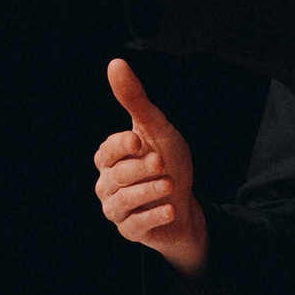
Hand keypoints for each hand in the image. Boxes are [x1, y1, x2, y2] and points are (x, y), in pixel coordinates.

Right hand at [92, 58, 207, 276]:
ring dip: (147, 192)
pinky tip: (169, 208)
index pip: (107, 151)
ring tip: (169, 185)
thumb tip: (115, 63)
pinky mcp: (130, 231)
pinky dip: (152, 217)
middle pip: (115, 176)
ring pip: (121, 202)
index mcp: (110, 158)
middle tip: (161, 163)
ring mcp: (117, 209)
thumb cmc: (169, 162)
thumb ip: (135, 101)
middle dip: (139, 170)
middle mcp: (107, 183)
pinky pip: (134, 226)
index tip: (138, 141)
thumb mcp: (156, 129)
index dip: (121, 146)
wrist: (187, 203)